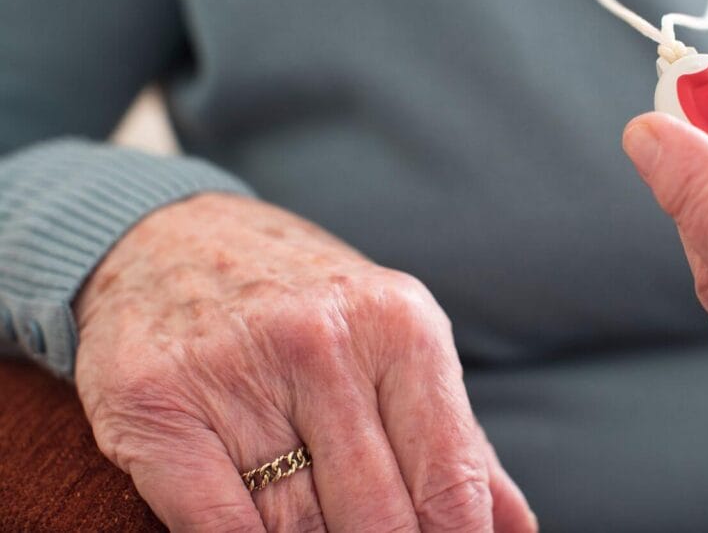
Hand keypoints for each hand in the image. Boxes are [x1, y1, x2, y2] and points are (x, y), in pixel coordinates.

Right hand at [74, 194, 535, 531]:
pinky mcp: (159, 402)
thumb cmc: (304, 303)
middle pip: (379, 517)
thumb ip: (455, 440)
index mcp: (402, 327)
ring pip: (299, 530)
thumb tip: (514, 531)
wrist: (173, 237)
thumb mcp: (396, 343)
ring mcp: (237, 369)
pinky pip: (221, 528)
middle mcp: (324, 341)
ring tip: (322, 525)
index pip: (451, 483)